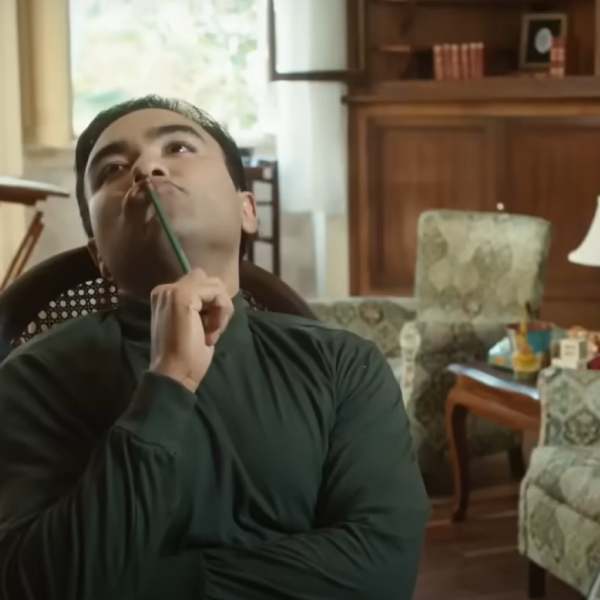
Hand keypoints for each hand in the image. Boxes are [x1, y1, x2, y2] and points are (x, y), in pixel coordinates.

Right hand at [148, 269, 233, 391]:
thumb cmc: (185, 357)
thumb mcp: (196, 324)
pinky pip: (217, 293)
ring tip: (213, 332)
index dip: (212, 305)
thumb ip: (200, 306)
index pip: (199, 285)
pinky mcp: (183, 295)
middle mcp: (166, 289)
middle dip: (218, 303)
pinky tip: (213, 331)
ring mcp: (173, 290)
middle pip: (208, 281)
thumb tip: (219, 297)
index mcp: (166, 296)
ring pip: (214, 285)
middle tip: (214, 330)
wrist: (173, 374)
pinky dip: (222, 311)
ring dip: (221, 308)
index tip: (209, 331)